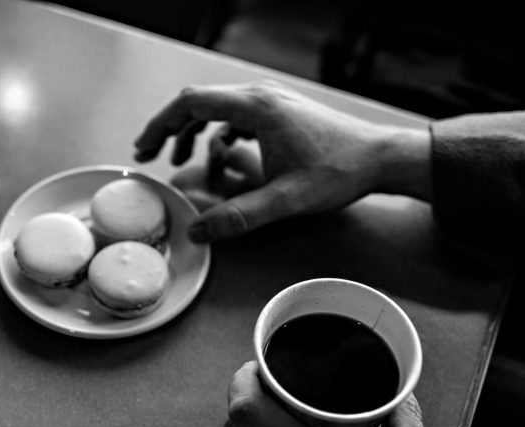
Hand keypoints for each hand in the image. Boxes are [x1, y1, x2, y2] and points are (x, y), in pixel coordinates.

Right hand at [133, 81, 431, 242]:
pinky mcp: (281, 111)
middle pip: (199, 102)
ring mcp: (272, 101)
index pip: (191, 104)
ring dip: (194, 131)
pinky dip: (218, 132)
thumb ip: (237, 217)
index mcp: (256, 108)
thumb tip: (197, 232)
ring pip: (217, 107)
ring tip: (181, 161)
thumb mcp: (285, 201)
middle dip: (170, 129)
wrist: (381, 158)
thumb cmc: (339, 172)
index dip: (160, 126)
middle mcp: (261, 96)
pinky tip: (219, 155)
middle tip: (151, 155)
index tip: (144, 149)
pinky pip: (236, 114)